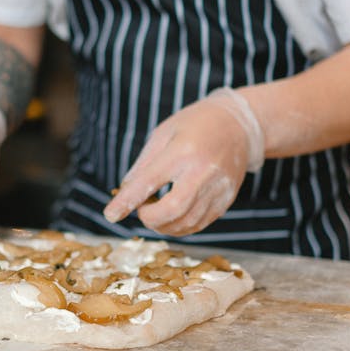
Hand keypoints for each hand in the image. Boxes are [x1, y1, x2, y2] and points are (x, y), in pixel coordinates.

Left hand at [103, 88, 263, 235]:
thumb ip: (143, 164)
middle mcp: (203, 172)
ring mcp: (218, 188)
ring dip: (163, 226)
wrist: (239, 125)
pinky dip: (180, 226)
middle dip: (149, 218)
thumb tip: (124, 192)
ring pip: (186, 223)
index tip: (110, 214)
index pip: (149, 183)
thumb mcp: (164, 133)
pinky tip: (171, 217)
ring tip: (155, 212)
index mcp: (183, 151)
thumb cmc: (196, 125)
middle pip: (173, 210)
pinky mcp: (226, 200)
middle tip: (141, 211)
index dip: (126, 202)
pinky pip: (200, 224)